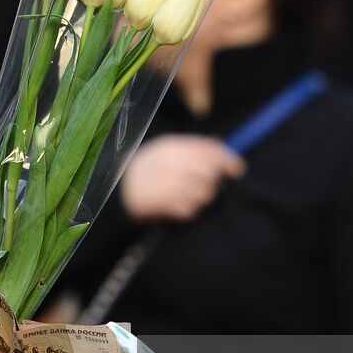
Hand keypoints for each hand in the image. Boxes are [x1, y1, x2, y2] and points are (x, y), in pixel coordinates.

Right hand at [120, 135, 244, 222]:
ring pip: (203, 193)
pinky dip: (188, 210)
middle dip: (212, 181)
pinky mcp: (161, 203)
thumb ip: (193, 146)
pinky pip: (190, 210)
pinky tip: (177, 205)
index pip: (208, 151)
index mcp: (171, 146)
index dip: (227, 160)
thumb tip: (219, 142)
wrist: (114, 189)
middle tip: (204, 184)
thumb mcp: (165, 150)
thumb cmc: (146, 169)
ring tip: (188, 195)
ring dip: (202, 197)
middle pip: (210, 173)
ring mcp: (165, 183)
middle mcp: (170, 163)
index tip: (238, 169)